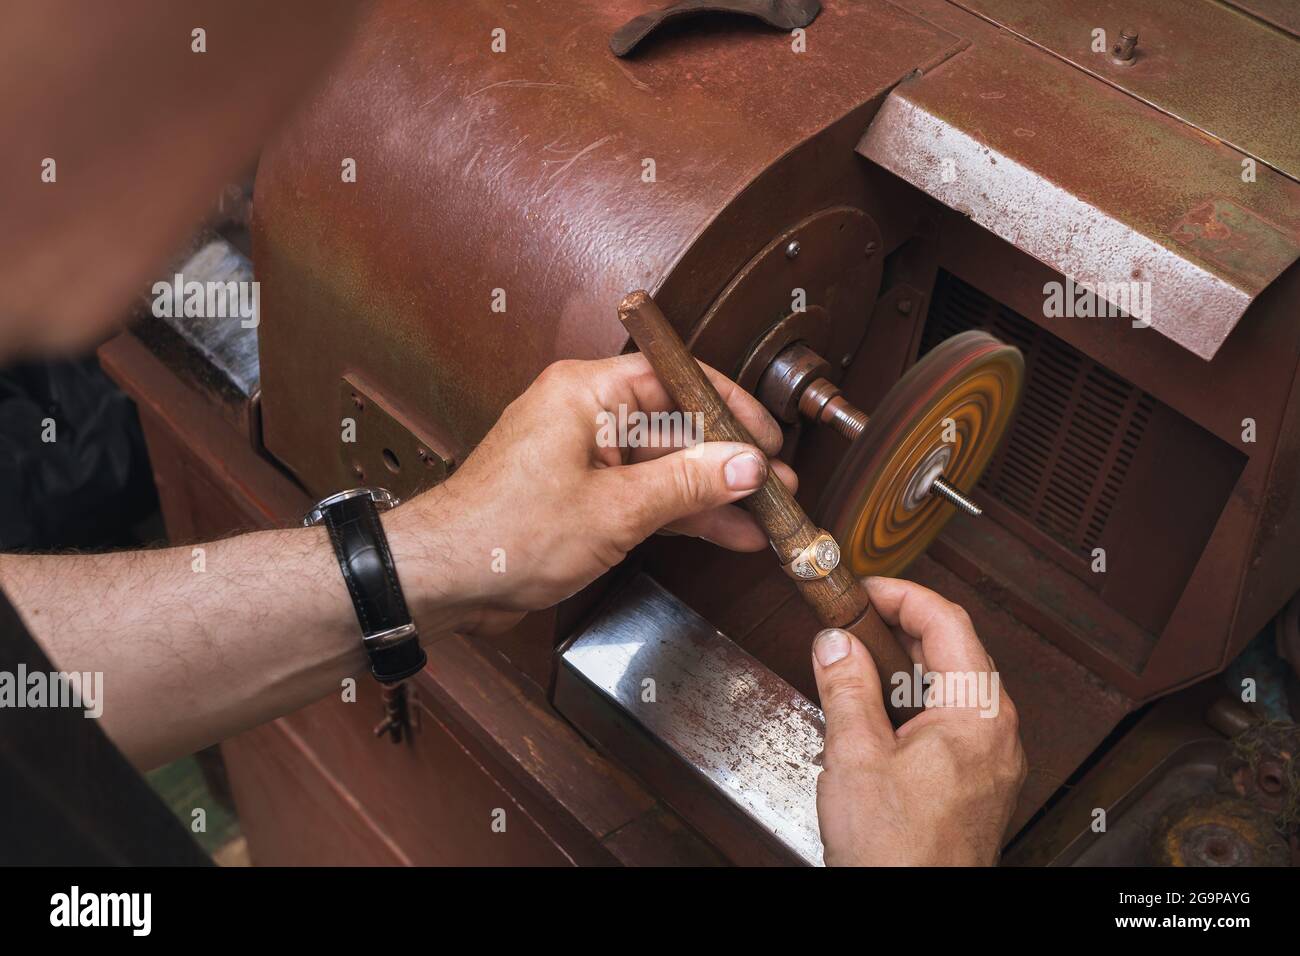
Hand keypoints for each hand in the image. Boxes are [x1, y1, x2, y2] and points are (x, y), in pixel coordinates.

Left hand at [386, 354, 795, 633]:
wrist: (444, 580)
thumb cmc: (501, 533)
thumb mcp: (613, 510)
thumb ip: (685, 484)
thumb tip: (743, 464)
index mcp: (585, 393)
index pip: (674, 377)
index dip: (727, 406)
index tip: (764, 435)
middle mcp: (584, 415)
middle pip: (674, 424)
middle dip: (727, 457)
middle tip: (775, 482)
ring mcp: (583, 457)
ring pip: (663, 464)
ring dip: (711, 490)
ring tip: (765, 512)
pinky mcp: (581, 495)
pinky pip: (643, 494)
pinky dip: (680, 512)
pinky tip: (725, 530)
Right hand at [811, 577, 1026, 865]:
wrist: (918, 915)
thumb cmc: (899, 853)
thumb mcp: (855, 756)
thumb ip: (845, 687)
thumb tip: (835, 642)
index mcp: (978, 714)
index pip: (948, 621)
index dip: (901, 594)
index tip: (863, 589)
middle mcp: (998, 731)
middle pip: (956, 650)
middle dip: (900, 627)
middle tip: (854, 619)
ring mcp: (993, 759)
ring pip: (954, 686)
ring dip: (906, 666)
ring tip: (858, 666)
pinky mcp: (980, 782)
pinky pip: (953, 720)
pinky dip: (916, 701)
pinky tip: (878, 715)